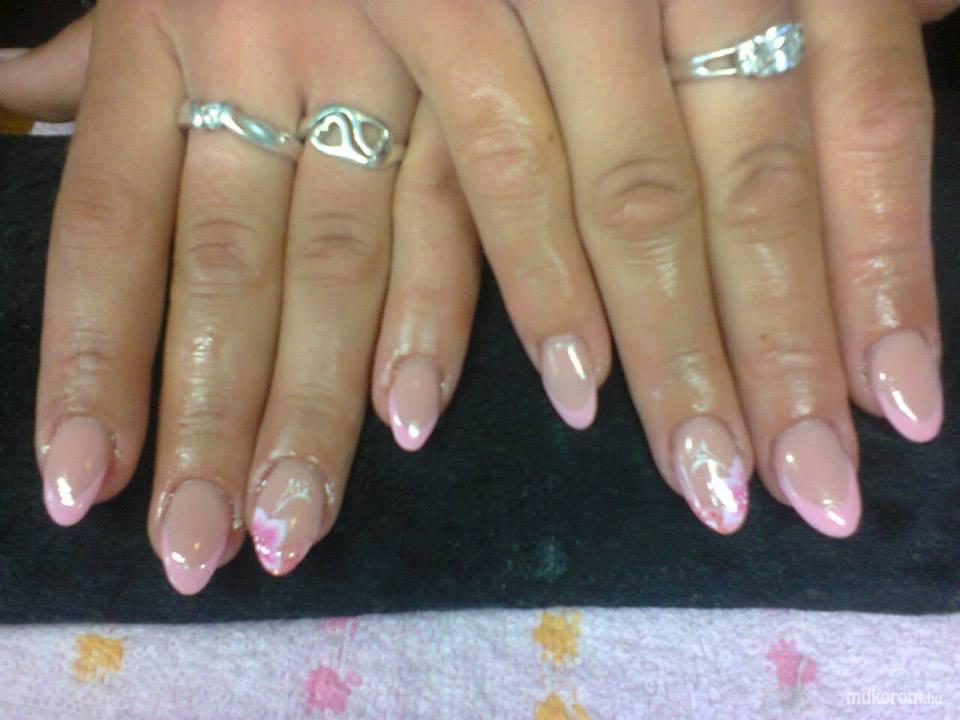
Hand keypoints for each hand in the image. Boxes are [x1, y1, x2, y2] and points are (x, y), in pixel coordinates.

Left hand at [15, 0, 480, 593]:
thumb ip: (86, 50)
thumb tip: (11, 100)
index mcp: (160, 35)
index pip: (111, 227)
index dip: (96, 361)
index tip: (85, 486)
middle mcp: (258, 69)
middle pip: (227, 272)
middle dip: (214, 418)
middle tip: (200, 550)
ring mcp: (376, 83)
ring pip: (337, 265)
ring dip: (315, 405)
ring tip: (292, 524)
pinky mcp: (471, 93)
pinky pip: (453, 212)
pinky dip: (434, 315)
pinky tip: (411, 416)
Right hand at [358, 0, 951, 536]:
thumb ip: (839, 5)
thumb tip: (923, 48)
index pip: (858, 120)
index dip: (884, 269)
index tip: (902, 409)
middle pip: (739, 190)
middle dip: (774, 352)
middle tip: (806, 494)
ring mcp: (545, 2)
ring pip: (617, 201)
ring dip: (660, 350)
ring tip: (701, 477)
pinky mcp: (432, 13)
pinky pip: (475, 168)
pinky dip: (515, 281)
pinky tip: (569, 385)